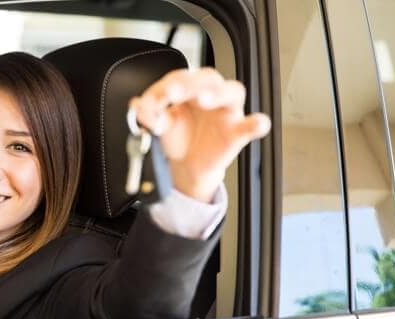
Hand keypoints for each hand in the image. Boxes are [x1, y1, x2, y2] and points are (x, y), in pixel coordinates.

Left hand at [129, 68, 270, 202]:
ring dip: (218, 93)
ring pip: (232, 91)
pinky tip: (257, 122)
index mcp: (189, 89)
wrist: (187, 166)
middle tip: (173, 92)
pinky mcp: (237, 133)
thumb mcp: (160, 126)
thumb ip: (149, 116)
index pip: (179, 78)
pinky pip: (252, 125)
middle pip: (207, 77)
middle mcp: (210, 95)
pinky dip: (257, 123)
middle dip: (190, 82)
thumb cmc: (178, 137)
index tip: (151, 101)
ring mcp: (226, 112)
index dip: (165, 87)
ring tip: (204, 98)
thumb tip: (137, 106)